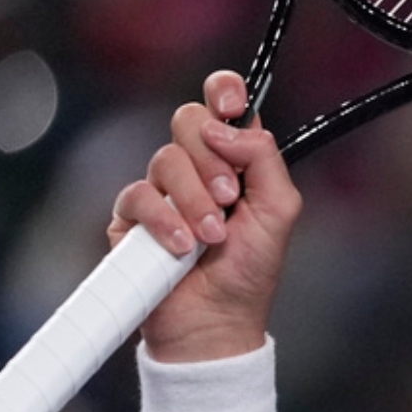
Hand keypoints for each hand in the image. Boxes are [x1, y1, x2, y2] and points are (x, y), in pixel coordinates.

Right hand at [108, 71, 302, 362]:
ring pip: (166, 159)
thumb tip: (229, 126)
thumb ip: (265, 161)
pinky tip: (182, 246)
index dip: (224, 91)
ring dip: (195, 200)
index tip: (230, 103)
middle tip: (229, 198)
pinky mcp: (133, 215)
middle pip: (188, 120)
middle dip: (211, 159)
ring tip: (212, 237)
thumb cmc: (249, 272)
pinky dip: (165, 221)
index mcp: (235, 160)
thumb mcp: (278, 214)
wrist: (216, 321)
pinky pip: (139, 195)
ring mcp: (163, 189)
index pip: (223, 106)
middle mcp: (198, 168)